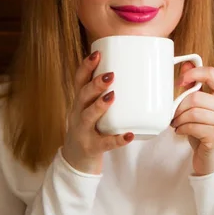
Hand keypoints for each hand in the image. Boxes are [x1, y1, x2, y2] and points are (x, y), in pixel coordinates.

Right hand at [61, 51, 133, 174]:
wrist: (76, 161)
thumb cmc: (91, 128)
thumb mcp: (92, 109)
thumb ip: (107, 94)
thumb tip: (138, 75)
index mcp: (80, 102)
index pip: (79, 81)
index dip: (86, 67)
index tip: (96, 53)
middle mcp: (77, 114)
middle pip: (82, 96)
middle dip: (94, 84)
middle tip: (110, 75)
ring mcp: (82, 132)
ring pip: (88, 117)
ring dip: (100, 105)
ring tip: (112, 96)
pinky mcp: (91, 148)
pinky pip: (104, 143)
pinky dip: (117, 139)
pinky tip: (129, 135)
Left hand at [171, 64, 213, 175]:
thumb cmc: (207, 132)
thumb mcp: (201, 108)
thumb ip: (196, 86)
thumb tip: (186, 64)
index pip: (212, 73)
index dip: (193, 74)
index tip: (180, 82)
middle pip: (197, 96)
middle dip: (179, 106)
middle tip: (173, 113)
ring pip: (193, 112)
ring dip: (179, 119)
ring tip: (176, 123)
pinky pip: (193, 126)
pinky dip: (182, 128)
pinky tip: (181, 131)